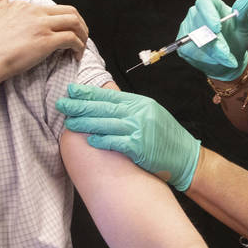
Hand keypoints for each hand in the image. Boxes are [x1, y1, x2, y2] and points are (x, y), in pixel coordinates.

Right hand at [0, 0, 87, 80]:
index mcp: (22, 7)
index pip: (50, 8)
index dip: (59, 20)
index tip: (60, 32)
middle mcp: (34, 13)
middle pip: (68, 10)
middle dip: (79, 23)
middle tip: (79, 36)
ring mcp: (42, 26)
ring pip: (74, 22)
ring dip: (82, 34)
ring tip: (81, 46)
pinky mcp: (46, 41)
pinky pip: (72, 39)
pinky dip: (78, 47)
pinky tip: (76, 55)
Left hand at [56, 84, 200, 190]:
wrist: (185, 157)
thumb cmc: (166, 138)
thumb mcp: (150, 115)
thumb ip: (130, 109)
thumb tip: (104, 105)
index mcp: (140, 103)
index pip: (110, 95)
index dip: (89, 92)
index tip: (72, 90)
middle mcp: (140, 112)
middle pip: (105, 107)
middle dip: (81, 105)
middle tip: (62, 103)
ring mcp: (140, 129)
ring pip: (107, 123)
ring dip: (85, 123)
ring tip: (69, 122)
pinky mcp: (140, 146)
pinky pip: (116, 142)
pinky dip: (102, 140)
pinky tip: (90, 140)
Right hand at [176, 0, 247, 80]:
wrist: (229, 58)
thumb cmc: (236, 39)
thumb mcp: (242, 28)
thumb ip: (242, 15)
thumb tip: (245, 0)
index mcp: (211, 5)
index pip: (204, 3)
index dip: (209, 14)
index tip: (217, 28)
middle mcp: (195, 14)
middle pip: (199, 25)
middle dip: (214, 42)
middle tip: (227, 55)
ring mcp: (186, 29)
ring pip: (194, 41)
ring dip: (212, 53)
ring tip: (227, 59)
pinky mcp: (182, 45)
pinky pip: (190, 52)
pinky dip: (205, 59)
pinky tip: (215, 60)